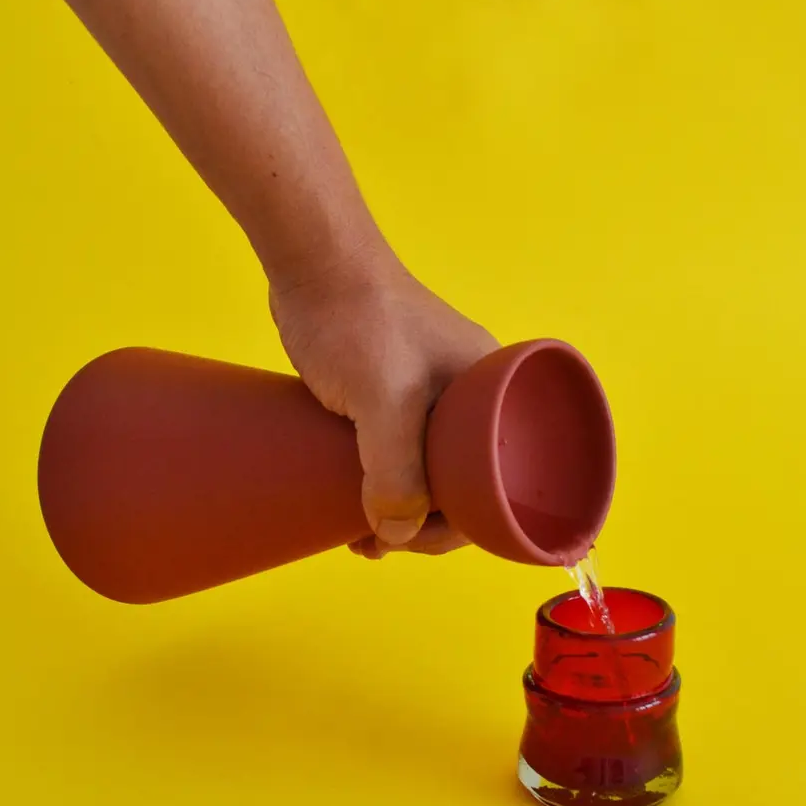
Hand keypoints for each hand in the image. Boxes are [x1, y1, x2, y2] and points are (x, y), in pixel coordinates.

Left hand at [270, 255, 498, 557]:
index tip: (409, 542)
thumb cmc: (359, 320)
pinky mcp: (388, 390)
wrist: (312, 261)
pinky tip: (350, 499)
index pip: (494, 483)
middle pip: (459, 482)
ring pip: (423, 469)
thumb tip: (395, 535)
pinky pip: (394, 449)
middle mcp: (468, 398)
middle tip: (377, 543)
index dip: (457, 525)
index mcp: (494, 396)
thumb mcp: (386, 402)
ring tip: (358, 534)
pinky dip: (376, 480)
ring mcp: (427, 393)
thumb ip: (397, 473)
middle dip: (422, 523)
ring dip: (396, 507)